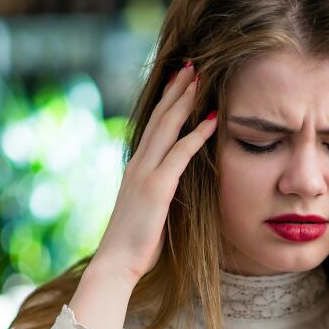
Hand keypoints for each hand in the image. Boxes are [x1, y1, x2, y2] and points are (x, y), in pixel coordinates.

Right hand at [91, 63, 217, 286]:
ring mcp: (146, 173)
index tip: (179, 80)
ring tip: (201, 78)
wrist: (116, 263)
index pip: (153, 125)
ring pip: (168, 127)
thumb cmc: (135, 244)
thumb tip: (175, 186)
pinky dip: (197, 135)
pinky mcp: (157, 187)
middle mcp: (139, 164)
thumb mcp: (149, 210)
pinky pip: (180, 154)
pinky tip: (212, 119)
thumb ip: (160, 192)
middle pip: (160, 117)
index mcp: (137, 168)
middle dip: (176, 89)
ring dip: (186, 101)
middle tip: (191, 64)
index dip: (167, 101)